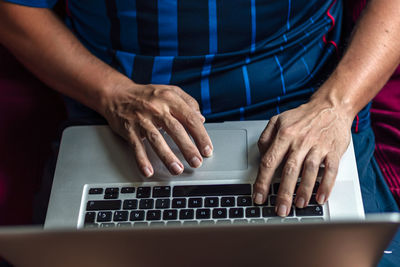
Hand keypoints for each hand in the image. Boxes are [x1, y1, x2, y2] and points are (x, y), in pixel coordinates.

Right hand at [101, 82, 212, 176]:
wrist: (117, 93)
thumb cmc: (147, 95)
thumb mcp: (170, 91)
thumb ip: (188, 103)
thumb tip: (201, 119)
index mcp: (170, 99)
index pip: (190, 118)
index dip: (201, 136)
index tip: (207, 150)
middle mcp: (156, 108)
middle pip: (175, 129)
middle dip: (188, 148)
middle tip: (196, 162)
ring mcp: (141, 119)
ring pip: (156, 139)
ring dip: (167, 156)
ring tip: (177, 169)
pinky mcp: (128, 129)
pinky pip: (136, 146)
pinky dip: (141, 160)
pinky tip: (148, 171)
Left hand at [253, 99, 352, 216]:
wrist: (330, 106)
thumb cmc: (303, 117)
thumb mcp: (278, 120)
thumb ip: (266, 138)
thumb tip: (260, 157)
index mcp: (284, 134)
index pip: (269, 162)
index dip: (263, 182)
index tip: (259, 196)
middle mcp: (300, 141)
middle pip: (289, 171)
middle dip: (283, 193)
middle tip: (280, 210)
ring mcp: (318, 146)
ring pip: (309, 172)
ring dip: (304, 191)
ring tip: (298, 205)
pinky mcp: (334, 150)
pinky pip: (330, 170)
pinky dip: (326, 186)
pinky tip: (320, 198)